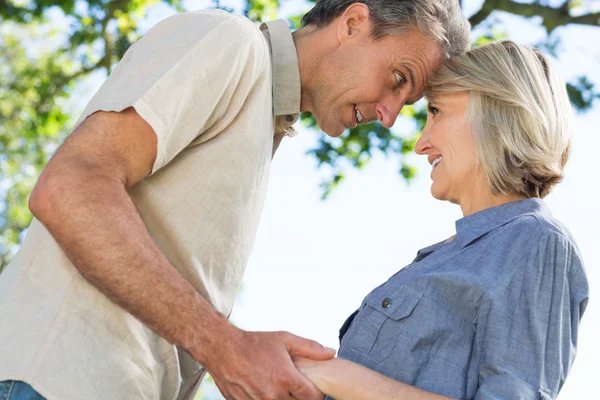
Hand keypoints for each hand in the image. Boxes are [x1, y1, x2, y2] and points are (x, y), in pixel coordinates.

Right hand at [207, 328, 333, 399]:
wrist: (222, 349)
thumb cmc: (254, 343)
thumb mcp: (284, 339)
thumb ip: (310, 348)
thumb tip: (332, 353)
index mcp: (286, 378)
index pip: (313, 398)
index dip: (316, 394)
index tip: (312, 388)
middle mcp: (273, 395)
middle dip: (300, 398)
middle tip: (296, 388)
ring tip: (280, 388)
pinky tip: (266, 391)